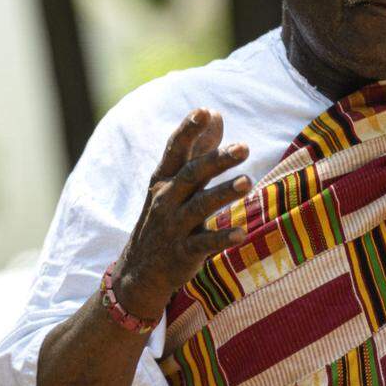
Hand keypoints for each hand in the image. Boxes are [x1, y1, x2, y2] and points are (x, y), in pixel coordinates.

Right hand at [110, 108, 250, 318]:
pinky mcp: (182, 254)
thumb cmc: (164, 218)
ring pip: (199, 206)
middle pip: (191, 175)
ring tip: (247, 182)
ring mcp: (173, 227)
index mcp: (164, 180)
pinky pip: (203, 244)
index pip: (175, 150)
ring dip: (223, 193)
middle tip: (244, 147)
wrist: (138, 273)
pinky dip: (221, 238)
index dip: (188, 131)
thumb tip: (215, 113)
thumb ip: (198, 149)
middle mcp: (166, 200)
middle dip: (216, 160)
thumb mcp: (175, 183)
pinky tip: (241, 233)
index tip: (204, 111)